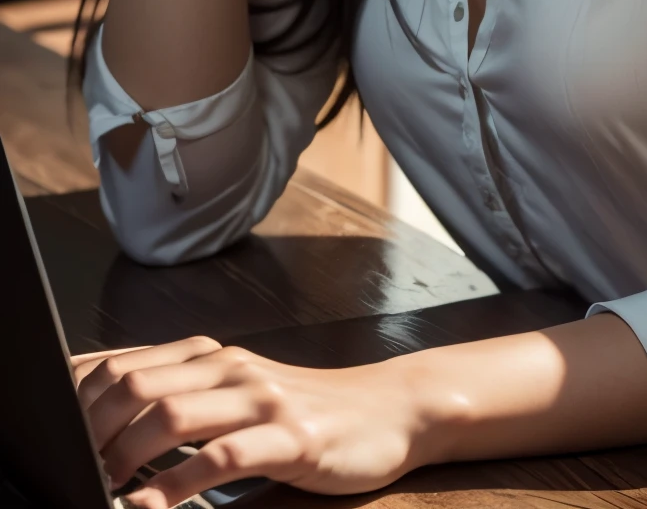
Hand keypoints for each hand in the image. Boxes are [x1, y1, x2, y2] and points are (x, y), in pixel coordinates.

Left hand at [72, 335, 425, 506]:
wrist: (388, 410)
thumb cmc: (305, 411)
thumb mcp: (238, 395)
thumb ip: (183, 399)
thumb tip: (110, 419)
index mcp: (211, 356)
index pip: (122, 363)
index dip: (77, 398)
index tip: (54, 433)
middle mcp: (230, 368)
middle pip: (135, 385)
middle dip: (90, 431)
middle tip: (74, 469)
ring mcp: (260, 399)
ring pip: (169, 415)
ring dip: (123, 458)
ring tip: (102, 488)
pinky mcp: (289, 438)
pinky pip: (219, 458)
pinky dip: (173, 486)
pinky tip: (149, 507)